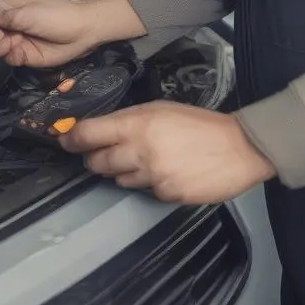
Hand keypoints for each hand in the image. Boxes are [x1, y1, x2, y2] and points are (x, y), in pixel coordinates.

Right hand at [0, 0, 101, 67]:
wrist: (84, 30)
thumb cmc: (57, 14)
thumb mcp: (28, 10)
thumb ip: (2, 14)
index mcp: (8, 7)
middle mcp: (8, 24)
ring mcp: (16, 40)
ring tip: (10, 41)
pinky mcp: (24, 56)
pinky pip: (7, 58)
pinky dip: (9, 55)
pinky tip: (18, 50)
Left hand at [60, 101, 275, 203]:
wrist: (239, 148)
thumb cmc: (199, 124)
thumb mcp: (161, 109)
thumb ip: (129, 119)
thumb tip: (102, 130)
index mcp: (137, 124)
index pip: (89, 134)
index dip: (72, 139)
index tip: (65, 141)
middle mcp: (140, 152)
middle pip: (97, 162)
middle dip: (94, 158)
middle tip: (100, 153)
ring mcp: (153, 177)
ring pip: (119, 179)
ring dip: (123, 171)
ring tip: (144, 159)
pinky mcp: (166, 195)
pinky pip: (144, 191)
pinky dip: (149, 183)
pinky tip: (166, 171)